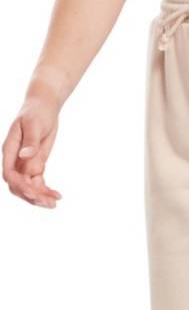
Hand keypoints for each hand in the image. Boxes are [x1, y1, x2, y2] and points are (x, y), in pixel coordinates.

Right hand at [2, 88, 61, 207]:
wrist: (44, 107)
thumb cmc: (37, 112)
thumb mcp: (34, 124)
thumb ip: (29, 142)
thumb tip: (25, 156)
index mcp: (10, 149)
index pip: (9, 173)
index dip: (20, 185)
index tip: (34, 193)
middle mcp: (16, 159)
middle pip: (18, 185)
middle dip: (31, 196)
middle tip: (48, 203)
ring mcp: (26, 164)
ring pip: (29, 187)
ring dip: (40, 197)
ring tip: (55, 203)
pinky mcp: (36, 165)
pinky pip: (38, 183)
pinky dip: (46, 191)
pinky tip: (58, 196)